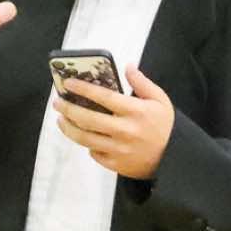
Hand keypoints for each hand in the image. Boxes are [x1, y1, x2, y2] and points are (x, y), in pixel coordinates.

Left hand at [53, 65, 173, 179]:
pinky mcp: (116, 164)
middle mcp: (124, 131)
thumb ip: (142, 83)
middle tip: (58, 102)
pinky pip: (94, 153)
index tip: (68, 83)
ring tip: (61, 119)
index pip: (104, 97)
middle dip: (68, 108)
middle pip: (88, 119)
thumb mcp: (159, 100)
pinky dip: (87, 144)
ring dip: (68, 128)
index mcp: (135, 112)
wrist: (173, 158)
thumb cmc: (165, 126)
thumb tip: (128, 66)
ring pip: (85, 138)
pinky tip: (83, 136)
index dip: (83, 89)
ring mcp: (119, 150)